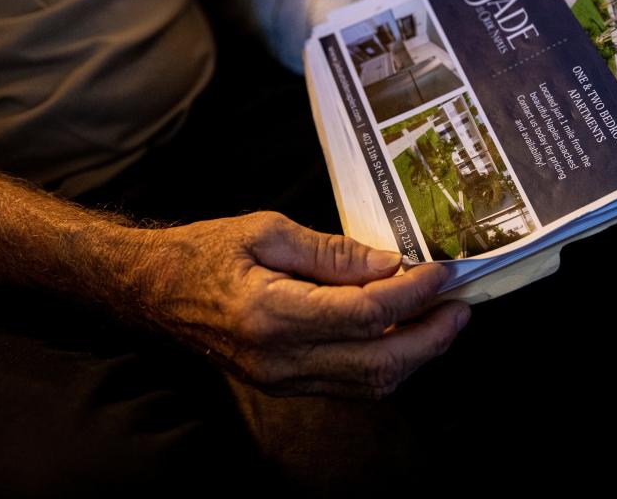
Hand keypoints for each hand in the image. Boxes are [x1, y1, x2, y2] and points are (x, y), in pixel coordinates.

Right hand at [134, 212, 469, 397]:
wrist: (155, 291)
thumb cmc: (207, 251)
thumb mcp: (266, 230)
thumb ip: (331, 251)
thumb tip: (391, 263)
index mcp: (272, 313)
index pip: (365, 313)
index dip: (413, 294)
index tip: (443, 272)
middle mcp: (280, 358)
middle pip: (379, 362)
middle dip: (431, 337)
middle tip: (461, 307)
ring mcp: (282, 380)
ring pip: (370, 383)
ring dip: (416, 355)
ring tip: (444, 321)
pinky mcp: (285, 385)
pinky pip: (351, 385)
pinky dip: (388, 364)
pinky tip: (406, 336)